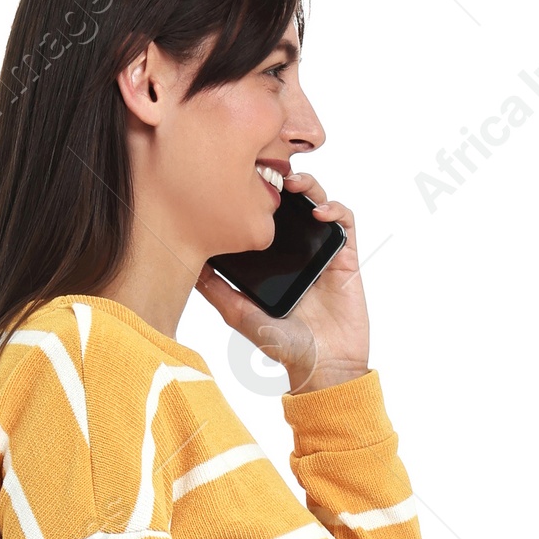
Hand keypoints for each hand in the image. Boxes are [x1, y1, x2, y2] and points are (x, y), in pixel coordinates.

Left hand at [194, 171, 370, 394]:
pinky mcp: (346, 256)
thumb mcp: (241, 316)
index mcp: (273, 259)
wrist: (322, 366)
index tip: (239, 182)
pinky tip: (319, 213)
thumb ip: (218, 292)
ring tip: (293, 184)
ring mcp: (322, 250)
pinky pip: (345, 221)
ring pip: (318, 202)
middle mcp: (297, 250)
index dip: (256, 195)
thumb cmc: (284, 347)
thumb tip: (192, 266)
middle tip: (267, 172)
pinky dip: (334, 209)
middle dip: (282, 180)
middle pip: (291, 202)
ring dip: (309, 186)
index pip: (264, 217)